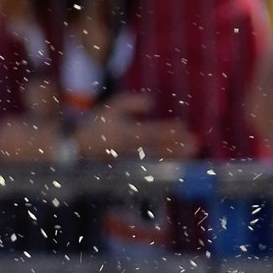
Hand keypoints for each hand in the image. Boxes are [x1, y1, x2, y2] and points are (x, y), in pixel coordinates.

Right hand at [71, 94, 196, 160]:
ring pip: (154, 160)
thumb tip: (152, 103)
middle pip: (155, 148)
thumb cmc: (97, 125)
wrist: (77, 149)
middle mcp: (127, 149)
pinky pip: (150, 168)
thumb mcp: (111, 107)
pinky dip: (164, 165)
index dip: (166, 130)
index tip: (182, 127)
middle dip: (175, 146)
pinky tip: (177, 162)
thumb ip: (132, 102)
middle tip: (195, 144)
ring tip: (191, 152)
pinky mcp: (129, 170)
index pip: (148, 132)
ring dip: (174, 156)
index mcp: (122, 133)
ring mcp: (128, 161)